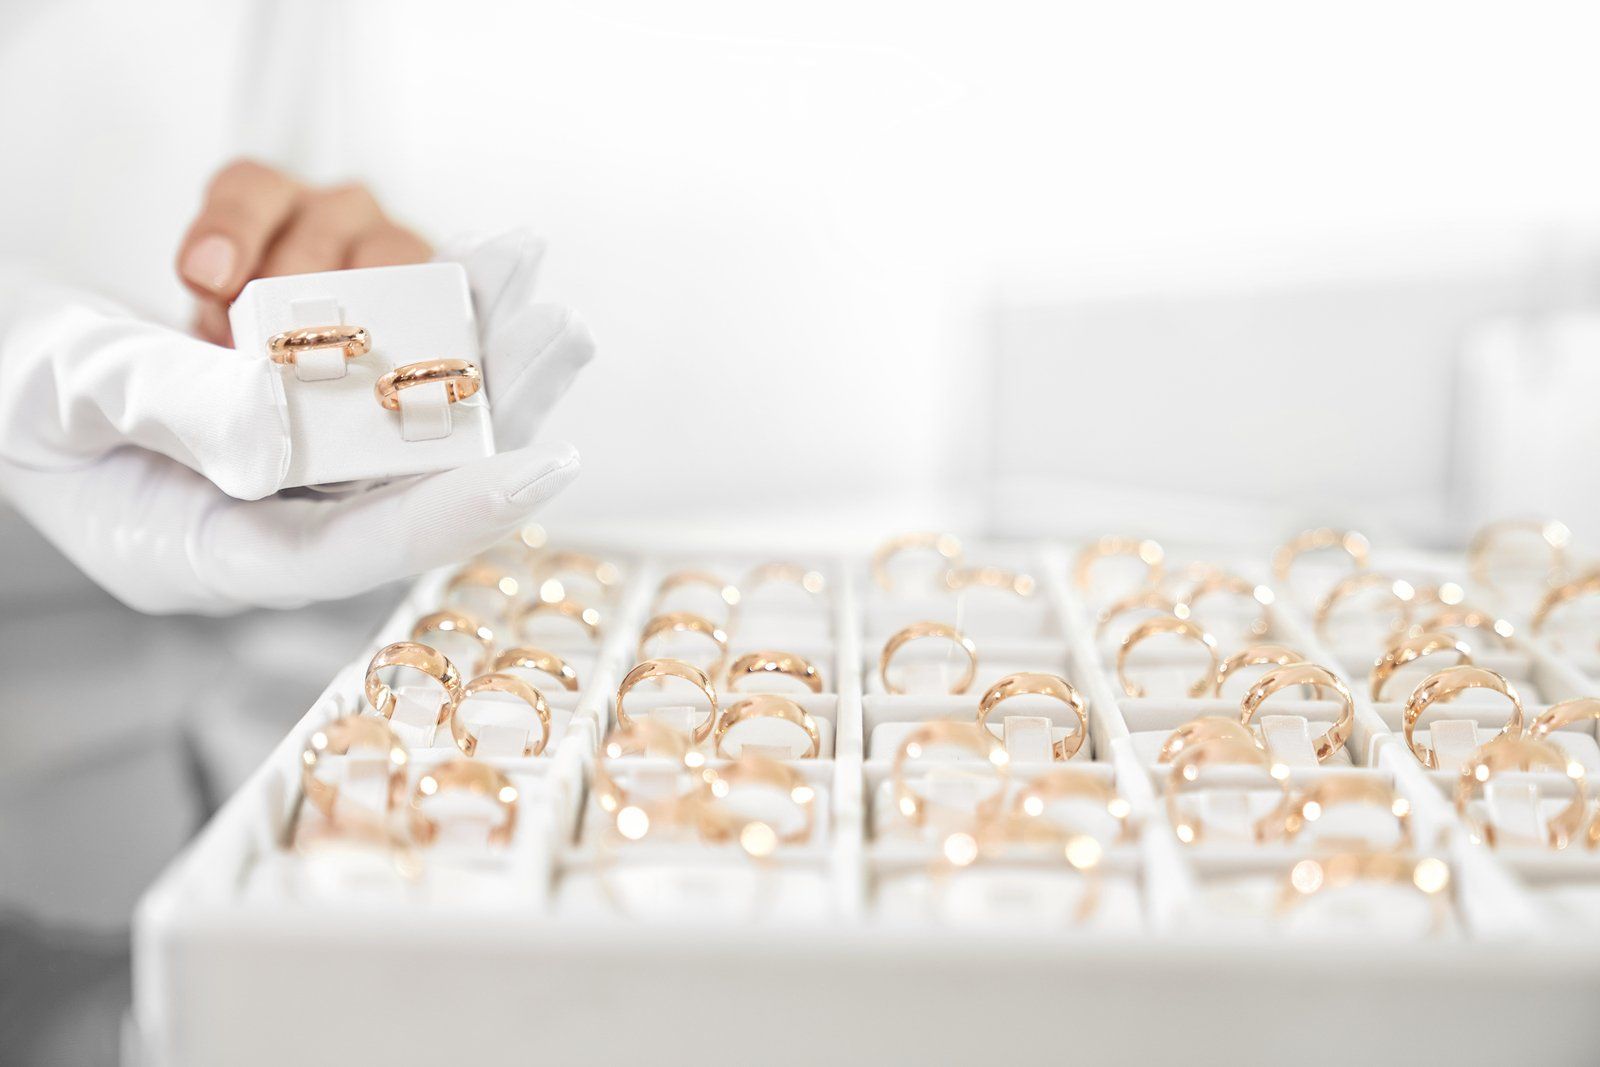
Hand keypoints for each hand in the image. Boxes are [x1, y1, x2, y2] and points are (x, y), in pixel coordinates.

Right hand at [0, 168, 593, 613]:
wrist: (3, 365)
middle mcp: (269, 519)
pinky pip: (377, 378)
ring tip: (530, 276)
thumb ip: (176, 407)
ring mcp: (285, 468)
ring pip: (407, 419)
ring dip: (473, 349)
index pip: (355, 549)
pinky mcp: (294, 417)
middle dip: (493, 403)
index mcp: (214, 554)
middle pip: (409, 476)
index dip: (453, 511)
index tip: (544, 463)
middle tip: (561, 329)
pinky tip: (472, 273)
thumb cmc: (17, 390)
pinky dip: (422, 323)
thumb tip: (282, 422)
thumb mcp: (76, 390)